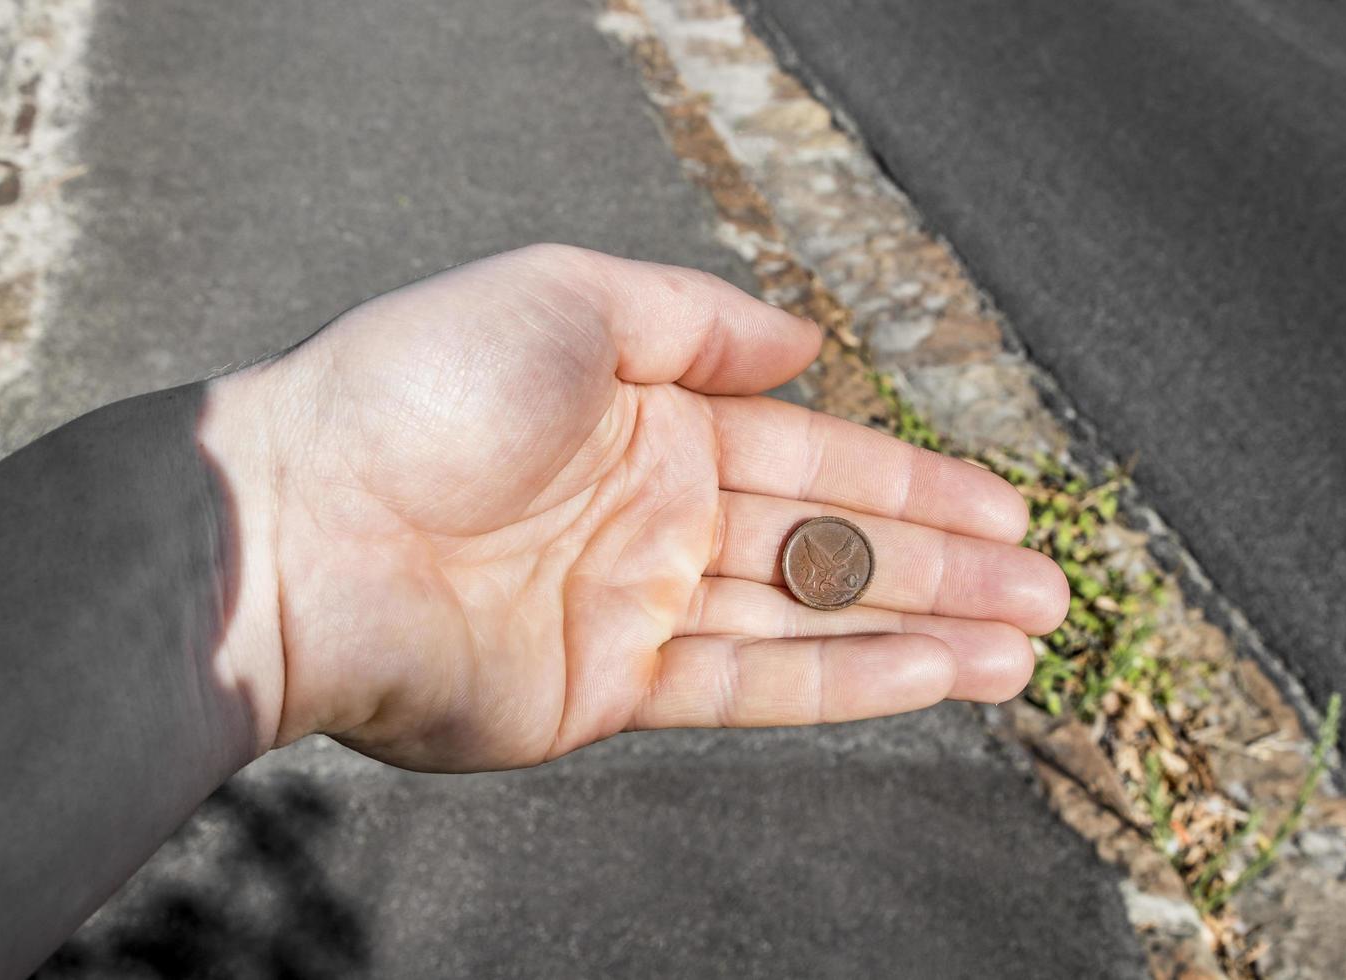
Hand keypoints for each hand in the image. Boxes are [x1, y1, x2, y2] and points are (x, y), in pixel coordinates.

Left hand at [217, 245, 1067, 771]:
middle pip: (827, 542)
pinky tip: (932, 673)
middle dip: (942, 562)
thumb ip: (693, 321)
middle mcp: (653, 515)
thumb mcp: (567, 298)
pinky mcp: (607, 686)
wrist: (301, 524)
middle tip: (1043, 582)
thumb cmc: (418, 391)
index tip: (1002, 502)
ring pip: (808, 619)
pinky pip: (751, 684)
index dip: (913, 477)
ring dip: (921, 628)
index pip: (811, 454)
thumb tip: (800, 343)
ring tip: (1021, 640)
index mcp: (649, 421)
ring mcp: (633, 604)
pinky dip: (848, 681)